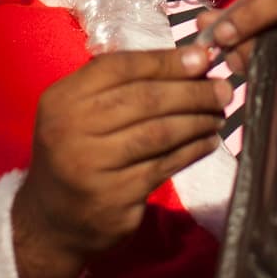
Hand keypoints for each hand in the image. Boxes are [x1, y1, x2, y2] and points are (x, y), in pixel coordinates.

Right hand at [11, 45, 230, 277]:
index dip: (166, 61)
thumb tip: (192, 61)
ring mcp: (91, 167)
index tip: (203, 58)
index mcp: (63, 99)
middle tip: (224, 90)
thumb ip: (124, 84)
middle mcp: (71, 130)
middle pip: (144, 100)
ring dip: (196, 121)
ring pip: (158, 133)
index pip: (119, 68)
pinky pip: (163, 166)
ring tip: (218, 116)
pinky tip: (206, 143)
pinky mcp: (114, 198)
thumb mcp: (81, 111)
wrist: (53, 220)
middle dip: (191, 92)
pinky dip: (191, 151)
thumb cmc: (77, 152)